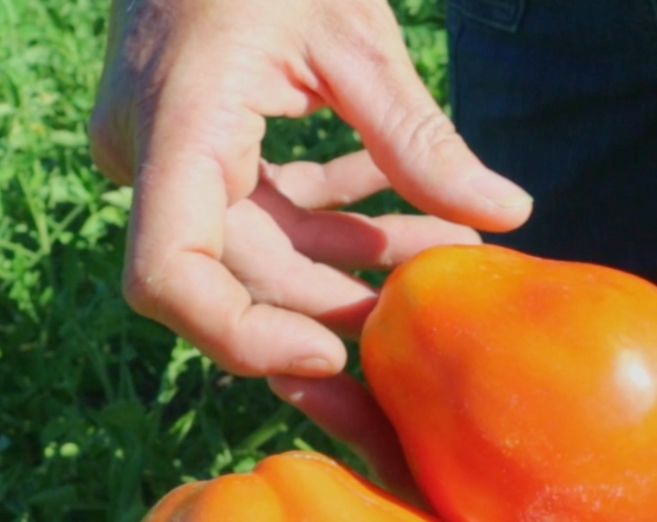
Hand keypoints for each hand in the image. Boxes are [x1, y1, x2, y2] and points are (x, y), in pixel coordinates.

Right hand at [88, 0, 532, 375]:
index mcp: (173, 126)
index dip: (243, 335)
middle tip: (437, 304)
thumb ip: (418, 137)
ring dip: (348, 258)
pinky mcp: (190, 147)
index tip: (331, 351)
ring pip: (255, 250)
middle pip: (234, 275)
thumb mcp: (354, 34)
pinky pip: (258, 210)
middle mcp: (149, 156)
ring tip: (447, 248)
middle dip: (337, 299)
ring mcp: (164, 156)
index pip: (168, 275)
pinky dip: (327, 216)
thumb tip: (508, 216)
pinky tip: (402, 206)